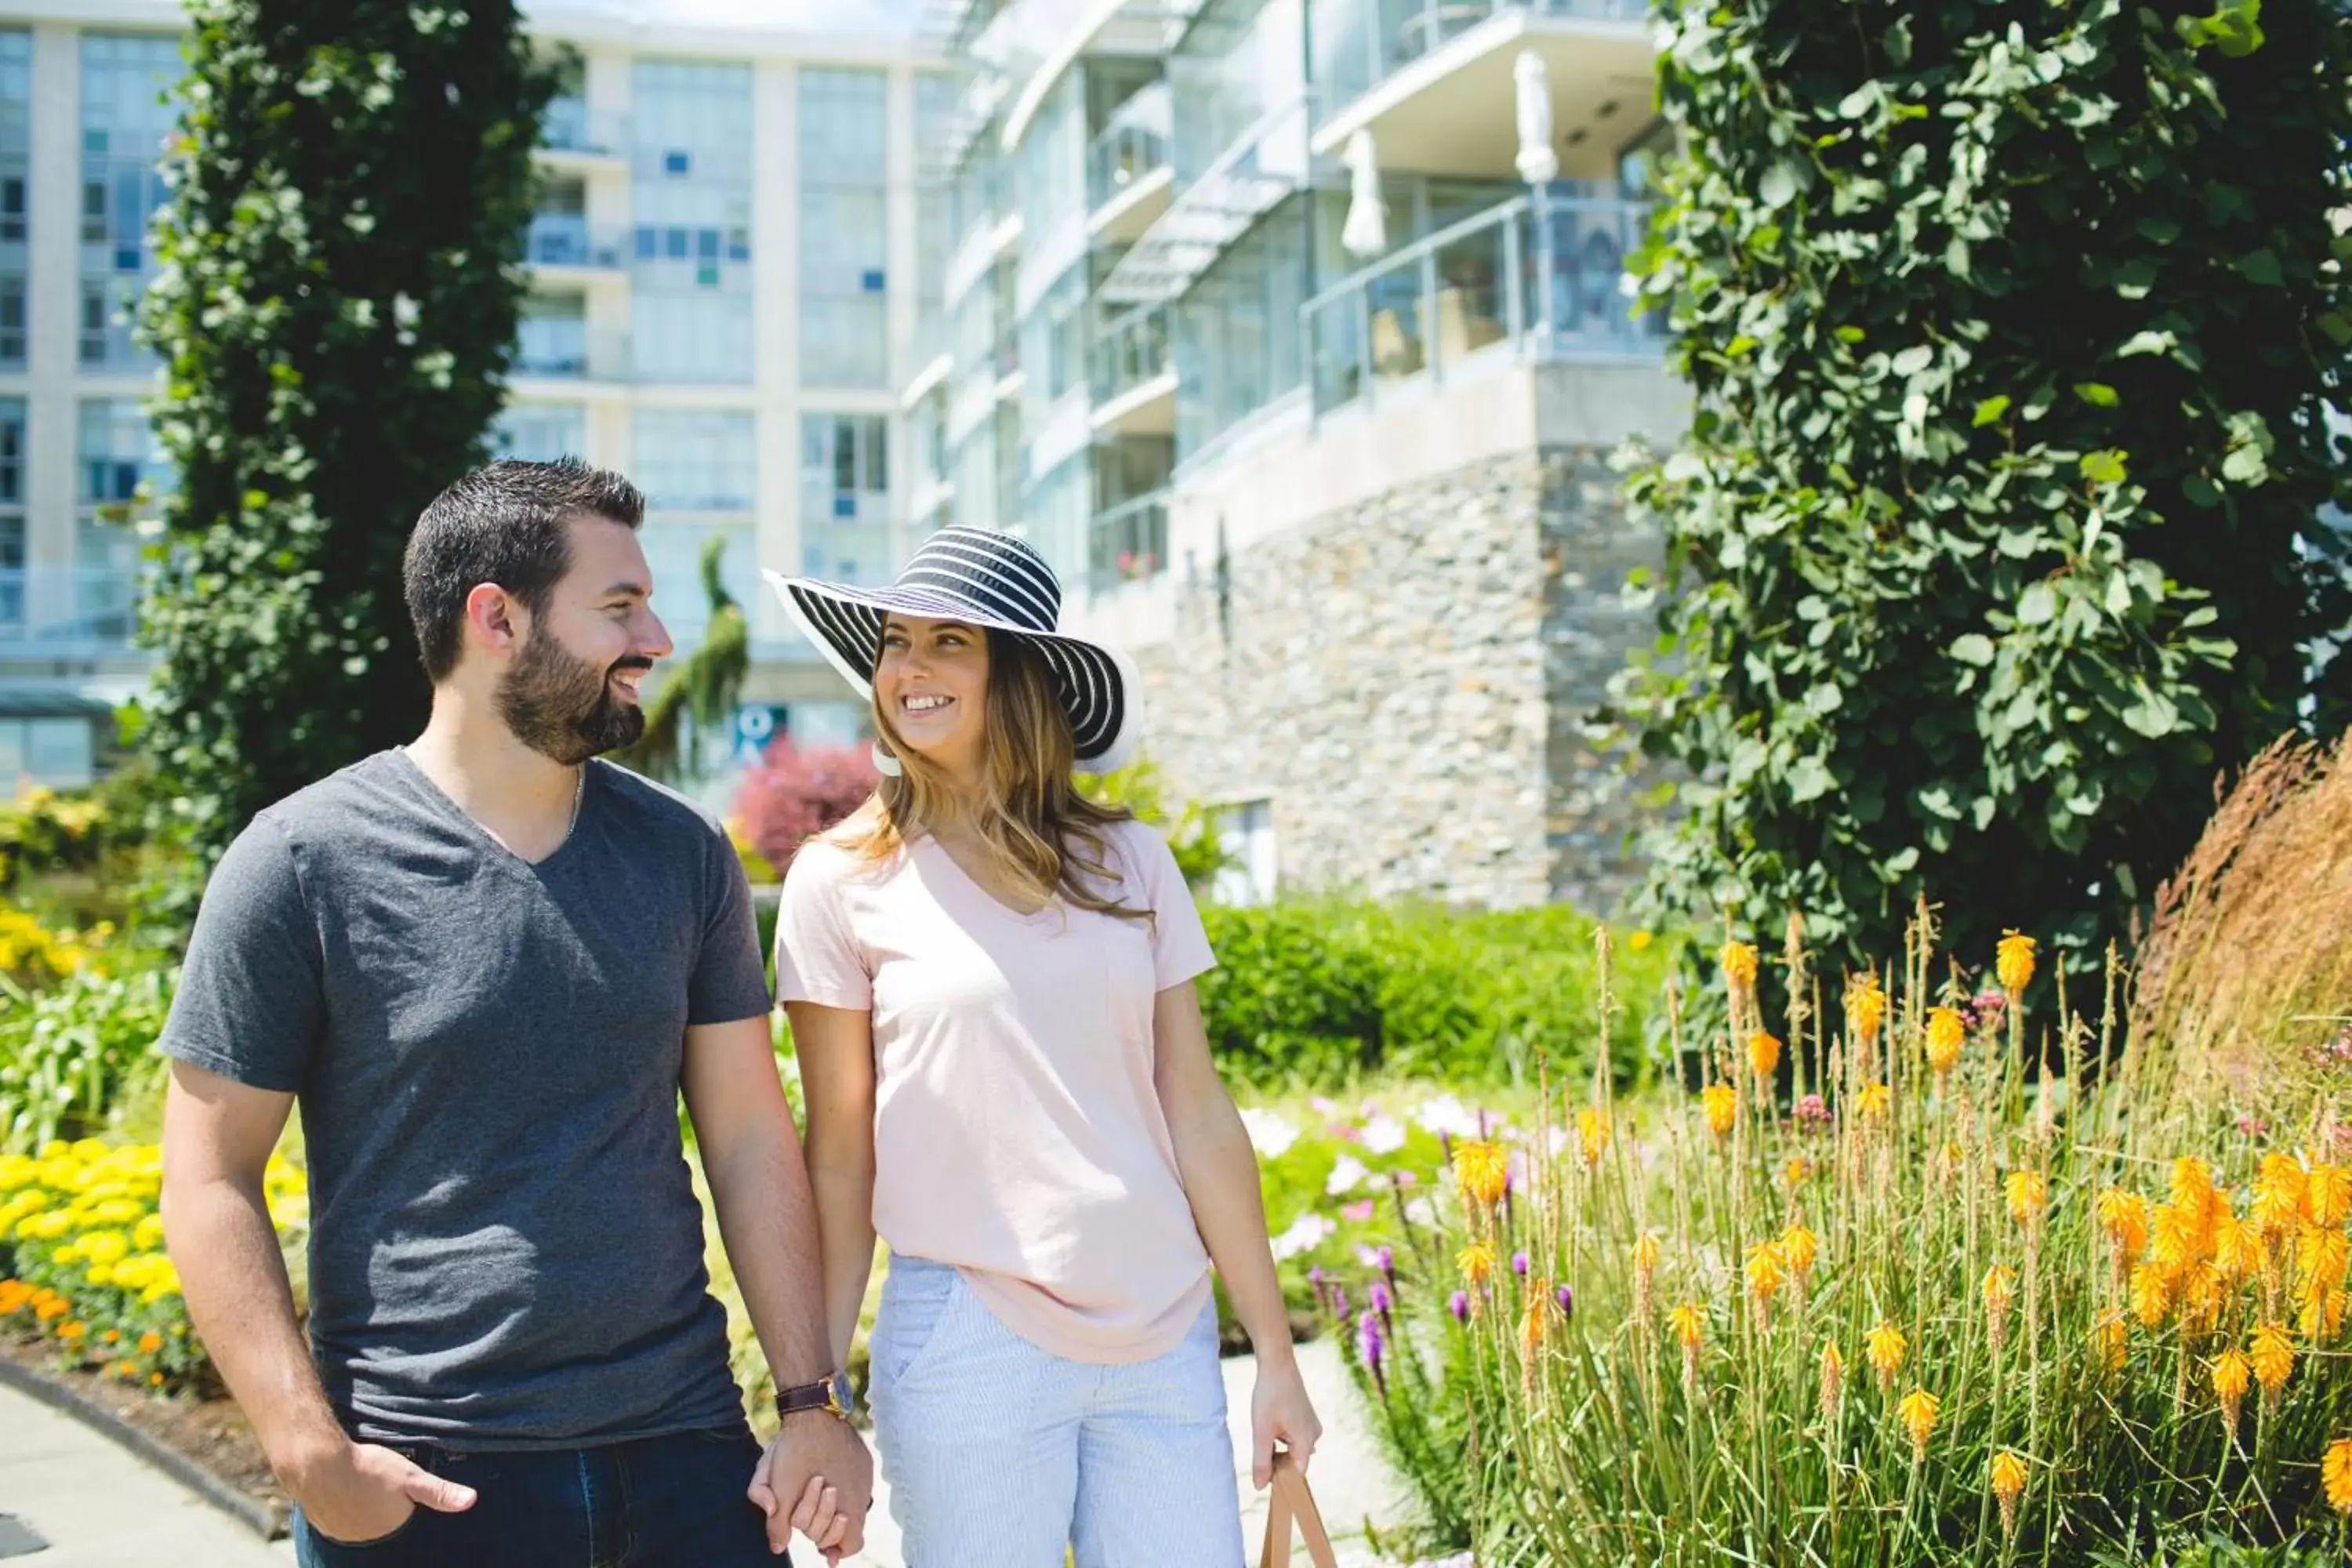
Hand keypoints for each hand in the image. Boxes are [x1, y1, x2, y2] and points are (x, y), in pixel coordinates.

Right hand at [288, 1438, 475, 1544]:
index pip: (402, 1515)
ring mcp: (338, 1531)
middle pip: (377, 1517)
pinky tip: (340, 1484)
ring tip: (358, 1479)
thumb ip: (440, 1492)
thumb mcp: (411, 1477)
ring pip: (355, 1516)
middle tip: (376, 1477)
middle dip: (379, 1501)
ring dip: (357, 1502)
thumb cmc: (368, 1468)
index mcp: (389, 1528)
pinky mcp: (318, 1522)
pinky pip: (333, 1514)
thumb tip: (471, 1501)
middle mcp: (363, 1537)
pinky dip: (337, 1501)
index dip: (402, 1496)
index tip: (396, 1482)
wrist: (317, 1463)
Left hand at [747, 1414, 872, 1561]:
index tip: (822, 1549)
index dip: (835, 1548)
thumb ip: (778, 1524)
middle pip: (849, 1526)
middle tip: (809, 1515)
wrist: (813, 1410)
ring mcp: (865, 1475)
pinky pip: (856, 1483)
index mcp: (846, 1505)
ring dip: (834, 1506)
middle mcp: (862, 1494)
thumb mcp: (779, 1489)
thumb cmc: (796, 1450)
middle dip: (827, 1525)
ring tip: (817, 1492)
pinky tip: (825, 1475)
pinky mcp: (863, 1460)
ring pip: (854, 1505)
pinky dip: (842, 1486)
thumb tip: (778, 1547)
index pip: (851, 1544)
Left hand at [1250, 1354, 1321, 1489]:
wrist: (1277, 1364)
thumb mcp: (1261, 1431)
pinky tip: (1271, 1421)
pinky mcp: (1307, 1417)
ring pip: (1292, 1448)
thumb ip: (1261, 1461)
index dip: (1280, 1477)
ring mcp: (1312, 1425)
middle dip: (1277, 1459)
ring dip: (1277, 1446)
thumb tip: (1260, 1487)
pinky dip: (1281, 1435)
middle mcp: (1314, 1435)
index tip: (1263, 1470)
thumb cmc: (1269, 1396)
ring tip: (1265, 1428)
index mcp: (1306, 1442)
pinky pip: (1294, 1436)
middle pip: (1294, 1461)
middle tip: (1261, 1443)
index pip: (1296, 1474)